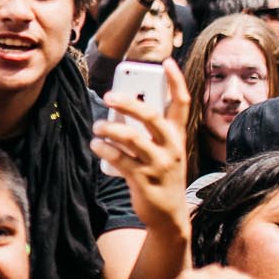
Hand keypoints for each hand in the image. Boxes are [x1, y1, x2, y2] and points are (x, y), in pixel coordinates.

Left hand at [95, 59, 190, 230]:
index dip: (176, 81)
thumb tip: (121, 105)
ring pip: (133, 138)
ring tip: (97, 127)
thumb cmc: (161, 175)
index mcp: (178, 137)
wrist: (169, 217)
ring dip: (110, 129)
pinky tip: (96, 144)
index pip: (182, 104)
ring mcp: (159, 165)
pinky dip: (105, 149)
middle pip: (153, 117)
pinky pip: (121, 160)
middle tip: (109, 96)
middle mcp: (172, 148)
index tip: (167, 61)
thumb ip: (147, 130)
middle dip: (131, 103)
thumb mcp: (163, 151)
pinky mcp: (145, 181)